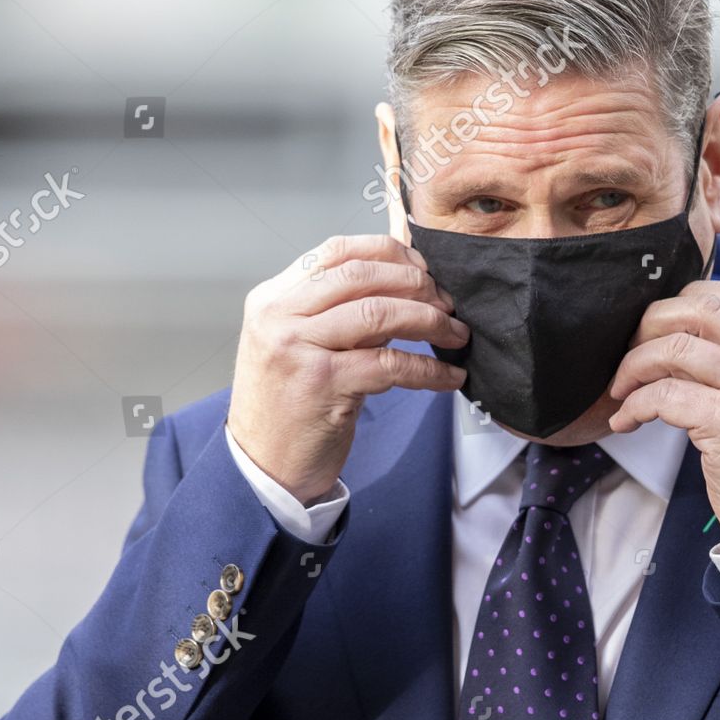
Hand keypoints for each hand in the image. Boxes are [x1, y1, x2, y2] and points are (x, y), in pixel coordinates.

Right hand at [228, 235, 467, 503]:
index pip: (337, 251)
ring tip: (456, 334)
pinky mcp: (322, 385)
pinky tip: (449, 376)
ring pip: (378, 314)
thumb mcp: (300, 347)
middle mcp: (280, 316)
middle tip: (448, 303)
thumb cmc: (288, 408)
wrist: (262, 467)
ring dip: (429, 321)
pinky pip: (389, 365)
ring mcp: (297, 348)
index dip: (389, 253)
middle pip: (361, 275)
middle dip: (416, 284)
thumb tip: (404, 289)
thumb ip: (339, 314)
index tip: (424, 269)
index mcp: (273, 299)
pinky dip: (428, 370)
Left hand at [606, 280, 719, 547]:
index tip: (657, 325)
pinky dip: (634, 405)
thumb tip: (686, 336)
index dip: (686, 299)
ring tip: (621, 390)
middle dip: (651, 324)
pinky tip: (626, 421)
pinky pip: (664, 394)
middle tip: (629, 351)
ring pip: (676, 348)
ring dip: (634, 365)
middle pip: (701, 310)